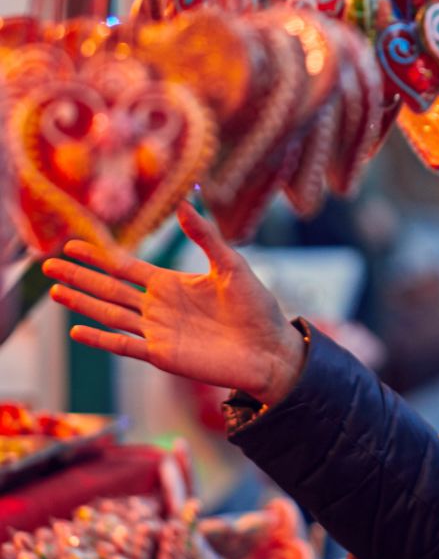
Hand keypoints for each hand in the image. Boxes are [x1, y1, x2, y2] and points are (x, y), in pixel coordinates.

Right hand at [42, 202, 305, 405]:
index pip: (126, 268)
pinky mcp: (163, 355)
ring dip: (83, 304)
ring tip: (56, 291)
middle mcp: (159, 307)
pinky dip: (101, 339)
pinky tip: (77, 331)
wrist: (270, 349)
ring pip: (111, 315)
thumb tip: (184, 203)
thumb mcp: (231, 265)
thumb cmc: (257, 307)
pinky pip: (125, 346)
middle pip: (110, 289)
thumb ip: (206, 236)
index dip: (100, 256)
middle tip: (48, 266)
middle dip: (80, 277)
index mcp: (172, 284)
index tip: (72, 244)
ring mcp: (158, 332)